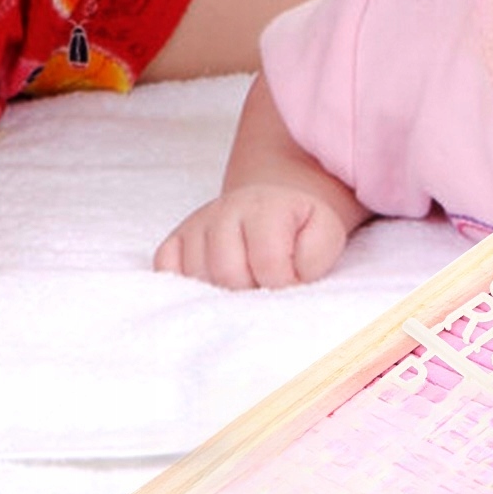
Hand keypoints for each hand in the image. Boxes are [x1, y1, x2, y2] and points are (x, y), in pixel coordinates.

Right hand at [154, 183, 351, 287]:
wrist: (274, 203)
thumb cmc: (301, 226)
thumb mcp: (326, 232)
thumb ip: (317, 253)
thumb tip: (291, 279)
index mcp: (263, 207)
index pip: (268, 265)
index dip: (286, 284)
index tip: (295, 281)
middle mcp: (223, 211)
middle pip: (228, 275)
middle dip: (254, 290)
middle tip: (268, 285)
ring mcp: (195, 225)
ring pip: (197, 277)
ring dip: (223, 290)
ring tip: (247, 282)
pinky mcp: (175, 239)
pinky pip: (166, 268)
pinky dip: (186, 283)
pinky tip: (213, 283)